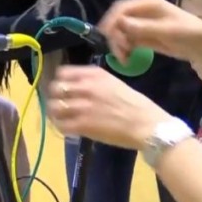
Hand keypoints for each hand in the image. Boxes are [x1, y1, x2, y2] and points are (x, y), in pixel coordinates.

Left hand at [47, 65, 172, 150]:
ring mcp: (82, 106)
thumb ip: (94, 83)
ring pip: (54, 107)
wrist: (147, 125)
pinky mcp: (82, 125)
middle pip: (55, 89)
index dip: (59, 81)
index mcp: (94, 75)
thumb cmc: (136, 105)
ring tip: (61, 118)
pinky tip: (68, 128)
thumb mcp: (114, 84)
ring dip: (55, 113)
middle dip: (55, 97)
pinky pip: (61, 125)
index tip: (62, 89)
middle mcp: (85, 87)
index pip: (63, 73)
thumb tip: (78, 89)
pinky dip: (61, 127)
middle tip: (59, 104)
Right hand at [98, 0, 201, 64]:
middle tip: (118, 52)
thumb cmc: (188, 33)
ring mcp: (140, 23)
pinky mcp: (142, 35)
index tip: (106, 36)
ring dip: (118, 44)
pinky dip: (123, 49)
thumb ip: (144, 27)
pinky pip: (126, 40)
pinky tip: (127, 58)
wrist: (201, 46)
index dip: (111, 20)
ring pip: (119, 32)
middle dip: (114, 36)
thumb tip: (122, 23)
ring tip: (124, 58)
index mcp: (147, 3)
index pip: (121, 8)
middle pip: (117, 20)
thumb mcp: (167, 30)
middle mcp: (141, 10)